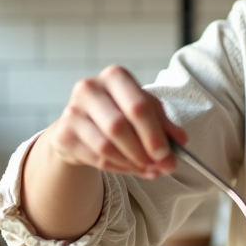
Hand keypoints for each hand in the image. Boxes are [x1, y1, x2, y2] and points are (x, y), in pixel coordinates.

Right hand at [45, 64, 186, 178]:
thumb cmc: (119, 111)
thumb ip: (165, 125)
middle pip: (119, 126)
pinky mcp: (63, 134)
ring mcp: (72, 111)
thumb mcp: (145, 111)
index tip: (166, 154)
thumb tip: (182, 142)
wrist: (81, 123)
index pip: (137, 106)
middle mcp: (90, 88)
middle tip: (160, 167)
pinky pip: (95, 158)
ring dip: (131, 163)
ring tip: (148, 169)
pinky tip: (131, 168)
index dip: (153, 134)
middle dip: (143, 151)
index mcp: (115, 76)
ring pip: (105, 146)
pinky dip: (118, 168)